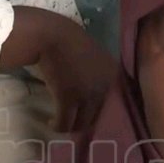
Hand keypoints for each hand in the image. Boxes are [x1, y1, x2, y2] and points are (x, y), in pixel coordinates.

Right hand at [1, 6, 117, 131]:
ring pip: (81, 123)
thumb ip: (97, 74)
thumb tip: (88, 91)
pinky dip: (58, 126)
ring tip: (60, 124)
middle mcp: (104, 87)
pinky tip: (51, 123)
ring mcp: (87, 94)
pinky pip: (65, 122)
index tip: (83, 112)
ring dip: (70, 127)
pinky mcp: (68, 98)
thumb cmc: (68, 41)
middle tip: (71, 121)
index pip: (109, 102)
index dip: (94, 110)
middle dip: (83, 122)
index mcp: (112, 75)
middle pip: (96, 116)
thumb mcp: (93, 57)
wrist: (52, 35)